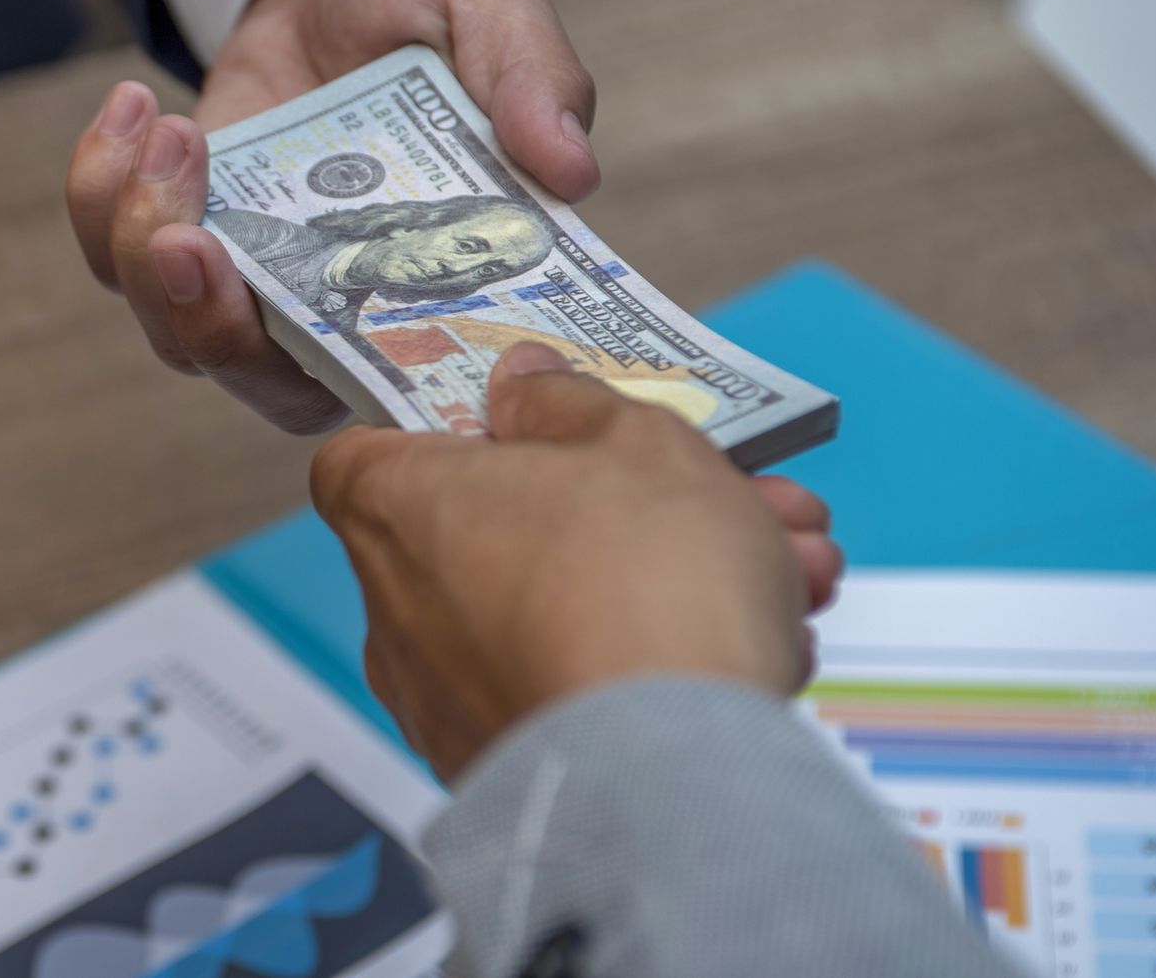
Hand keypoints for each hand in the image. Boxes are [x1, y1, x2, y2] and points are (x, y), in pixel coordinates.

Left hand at [66, 0, 597, 434]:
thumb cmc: (424, 4)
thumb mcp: (490, 6)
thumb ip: (534, 79)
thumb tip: (571, 168)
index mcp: (430, 287)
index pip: (390, 387)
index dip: (337, 375)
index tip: (296, 305)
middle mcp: (336, 308)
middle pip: (254, 378)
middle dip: (206, 319)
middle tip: (190, 233)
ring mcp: (250, 278)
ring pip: (172, 328)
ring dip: (143, 243)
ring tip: (172, 131)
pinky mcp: (178, 232)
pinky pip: (112, 252)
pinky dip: (99, 192)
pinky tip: (134, 109)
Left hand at [309, 342, 843, 781]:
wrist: (674, 772)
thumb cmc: (642, 578)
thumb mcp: (631, 439)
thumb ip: (569, 400)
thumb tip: (519, 384)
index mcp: (399, 508)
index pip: (365, 455)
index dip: (440, 430)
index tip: (521, 425)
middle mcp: (399, 609)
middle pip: (503, 529)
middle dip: (628, 506)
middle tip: (725, 495)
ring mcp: (446, 699)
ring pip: (561, 609)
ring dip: (669, 579)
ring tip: (791, 566)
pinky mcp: (505, 770)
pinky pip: (576, 690)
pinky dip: (652, 662)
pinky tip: (762, 646)